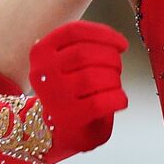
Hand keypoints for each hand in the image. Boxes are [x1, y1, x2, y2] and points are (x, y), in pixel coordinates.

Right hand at [28, 21, 129, 152]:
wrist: (53, 132)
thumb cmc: (69, 91)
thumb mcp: (66, 61)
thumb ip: (85, 45)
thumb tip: (117, 42)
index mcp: (41, 52)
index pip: (74, 32)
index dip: (103, 34)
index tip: (122, 44)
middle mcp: (43, 72)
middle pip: (85, 53)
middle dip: (111, 58)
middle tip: (117, 68)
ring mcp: (54, 97)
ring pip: (93, 77)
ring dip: (114, 79)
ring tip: (114, 85)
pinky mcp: (68, 118)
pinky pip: (101, 102)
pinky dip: (118, 99)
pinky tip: (119, 100)